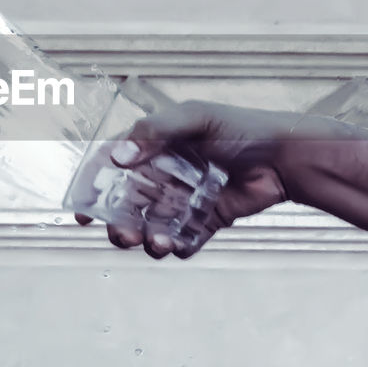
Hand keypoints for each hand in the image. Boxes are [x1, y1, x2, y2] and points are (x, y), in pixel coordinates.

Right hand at [74, 100, 302, 259]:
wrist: (284, 158)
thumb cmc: (241, 129)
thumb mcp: (194, 119)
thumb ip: (155, 132)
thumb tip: (119, 158)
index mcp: (155, 145)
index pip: (114, 166)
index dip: (94, 189)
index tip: (83, 213)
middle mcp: (164, 174)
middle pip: (127, 205)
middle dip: (119, 225)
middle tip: (123, 235)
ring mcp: (183, 199)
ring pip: (151, 226)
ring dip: (145, 239)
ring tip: (155, 243)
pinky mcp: (205, 220)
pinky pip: (183, 239)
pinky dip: (177, 247)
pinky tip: (179, 246)